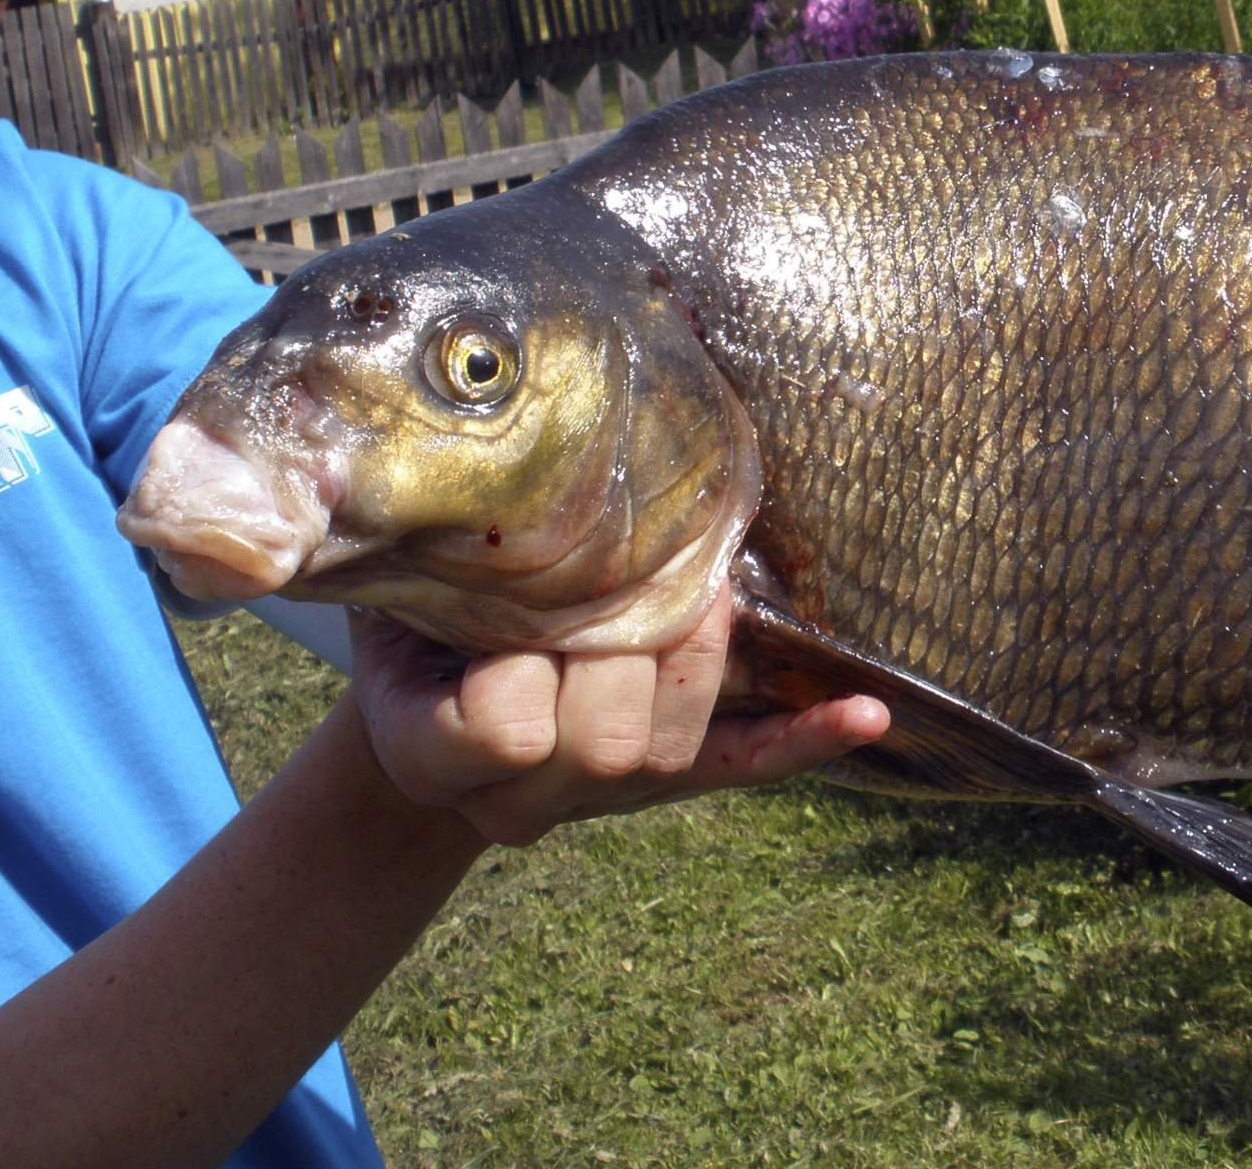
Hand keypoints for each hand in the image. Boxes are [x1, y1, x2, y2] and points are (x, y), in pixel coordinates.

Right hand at [348, 586, 889, 846]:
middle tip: (617, 574)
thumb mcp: (383, 578)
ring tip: (694, 591)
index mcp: (425, 752)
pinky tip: (868, 714)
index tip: (504, 606)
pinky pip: (746, 767)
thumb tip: (462, 452)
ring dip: (699, 662)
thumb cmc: (403, 605)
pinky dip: (807, 739)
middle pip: (606, 744)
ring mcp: (603, 798)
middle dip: (625, 648)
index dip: (518, 667)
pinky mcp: (675, 780)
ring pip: (671, 750)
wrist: (421, 690)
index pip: (504, 730)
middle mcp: (515, 799)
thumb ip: (414, 549)